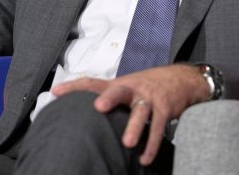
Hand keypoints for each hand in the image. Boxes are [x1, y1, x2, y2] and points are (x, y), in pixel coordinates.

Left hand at [52, 65, 209, 165]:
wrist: (182, 79)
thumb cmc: (149, 85)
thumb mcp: (127, 86)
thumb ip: (107, 96)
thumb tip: (83, 111)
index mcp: (120, 83)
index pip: (93, 82)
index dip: (75, 86)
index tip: (57, 93)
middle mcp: (133, 89)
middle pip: (118, 90)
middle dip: (109, 98)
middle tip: (98, 107)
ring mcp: (150, 98)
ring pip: (141, 111)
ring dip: (134, 127)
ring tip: (128, 143)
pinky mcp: (165, 108)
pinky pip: (158, 128)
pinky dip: (151, 145)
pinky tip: (144, 158)